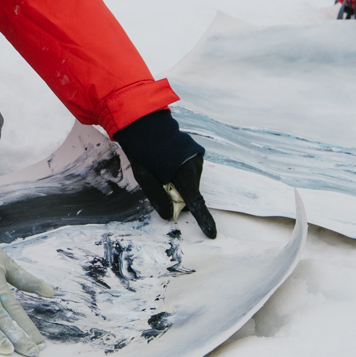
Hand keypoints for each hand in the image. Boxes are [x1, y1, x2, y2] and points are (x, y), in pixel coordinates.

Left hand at [113, 109, 217, 238]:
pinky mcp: (196, 155)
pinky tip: (166, 163)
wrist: (146, 122)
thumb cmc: (143, 150)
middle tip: (158, 183)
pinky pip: (189, 173)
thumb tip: (168, 216)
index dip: (203, 219)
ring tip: (160, 168)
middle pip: (190, 194)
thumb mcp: (144, 177)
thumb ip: (157, 197)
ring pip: (189, 184)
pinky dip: (179, 175)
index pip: (195, 202)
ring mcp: (198, 160)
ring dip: (177, 184)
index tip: (212, 233)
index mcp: (184, 173)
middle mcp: (195, 166)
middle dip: (177, 196)